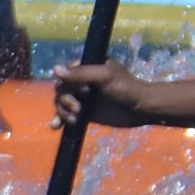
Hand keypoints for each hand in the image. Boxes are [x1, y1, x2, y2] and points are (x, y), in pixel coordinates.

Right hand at [50, 58, 173, 129]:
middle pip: (61, 90)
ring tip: (74, 120)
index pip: (66, 74)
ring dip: (62, 112)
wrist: (140, 109)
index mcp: (87, 67)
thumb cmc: (126, 88)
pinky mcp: (85, 113)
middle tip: (77, 109)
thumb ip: (81, 73)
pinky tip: (55, 127)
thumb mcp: (104, 76)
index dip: (68, 85)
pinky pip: (67, 115)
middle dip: (65, 101)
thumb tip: (54, 70)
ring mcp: (83, 98)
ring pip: (62, 103)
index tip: (83, 93)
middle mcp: (82, 81)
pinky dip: (60, 120)